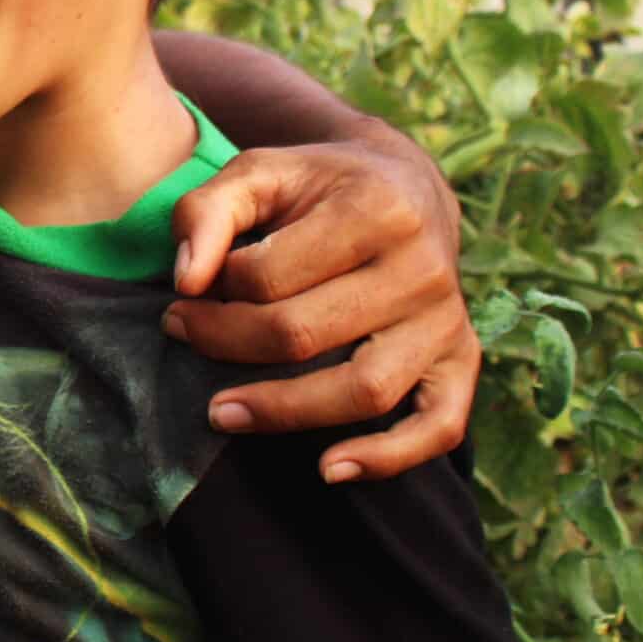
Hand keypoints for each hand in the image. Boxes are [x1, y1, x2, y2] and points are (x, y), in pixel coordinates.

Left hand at [165, 121, 476, 481]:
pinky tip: (329, 469)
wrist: (403, 186)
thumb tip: (186, 281)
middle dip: (226, 342)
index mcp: (377, 210)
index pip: (268, 276)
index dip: (214, 288)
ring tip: (220, 414)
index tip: (185, 291)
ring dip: (283, 411)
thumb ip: (206, 212)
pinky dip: (389, 456)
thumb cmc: (315, 186)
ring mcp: (447, 319)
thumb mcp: (257, 172)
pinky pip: (438, 425)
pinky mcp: (461, 359)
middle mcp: (424, 267)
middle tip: (181, 334)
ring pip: (364, 389)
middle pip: (304, 334)